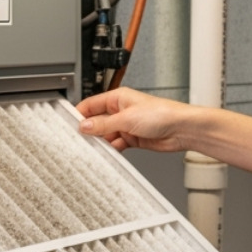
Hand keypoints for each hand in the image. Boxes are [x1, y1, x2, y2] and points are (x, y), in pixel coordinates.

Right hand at [75, 88, 195, 152]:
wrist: (182, 129)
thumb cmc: (162, 114)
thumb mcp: (126, 118)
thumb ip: (103, 124)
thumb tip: (85, 126)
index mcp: (118, 98)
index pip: (91, 105)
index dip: (80, 115)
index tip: (69, 126)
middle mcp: (121, 111)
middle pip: (97, 121)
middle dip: (90, 131)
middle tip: (79, 141)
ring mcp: (127, 125)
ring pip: (106, 134)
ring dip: (101, 142)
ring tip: (93, 149)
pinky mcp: (133, 138)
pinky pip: (116, 144)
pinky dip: (112, 149)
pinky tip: (108, 153)